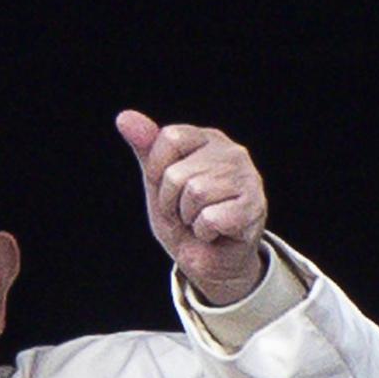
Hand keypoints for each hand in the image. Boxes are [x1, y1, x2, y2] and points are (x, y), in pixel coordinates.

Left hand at [116, 110, 269, 306]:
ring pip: (195, 193)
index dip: (157, 171)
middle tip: (186, 213)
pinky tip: (215, 232)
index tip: (166, 189)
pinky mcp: (254, 207)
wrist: (209, 260)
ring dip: (188, 218)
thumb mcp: (157, 182)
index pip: (169, 138)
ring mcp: (247, 178)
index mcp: (208, 139)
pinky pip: (210, 218)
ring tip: (199, 221)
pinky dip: (204, 232)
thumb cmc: (184, 218)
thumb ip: (145, 149)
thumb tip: (123, 117)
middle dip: (171, 202)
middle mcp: (232, 152)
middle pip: (177, 173)